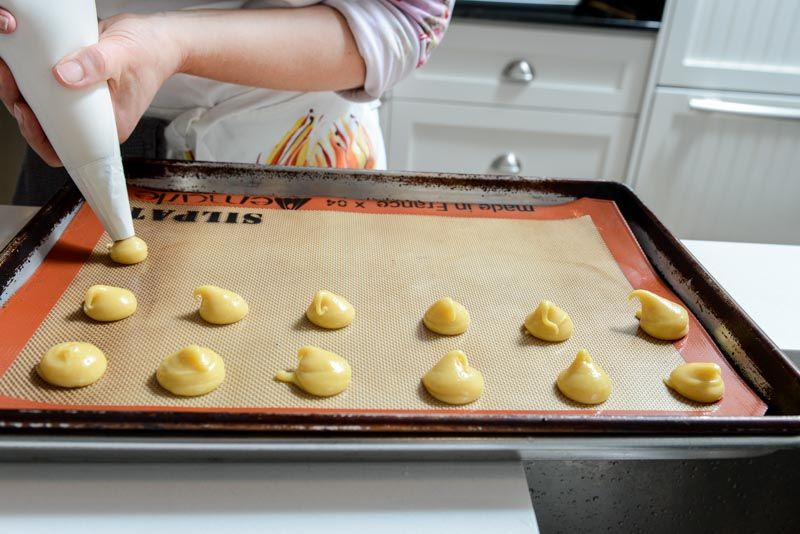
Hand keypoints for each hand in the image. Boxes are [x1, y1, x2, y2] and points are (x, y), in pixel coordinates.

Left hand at [0, 9, 181, 166]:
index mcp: (108, 127)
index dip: (40, 137)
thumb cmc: (150, 51)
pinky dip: (29, 83)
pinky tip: (19, 69)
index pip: (68, 149)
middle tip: (11, 83)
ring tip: (10, 73)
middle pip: (49, 131)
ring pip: (44, 112)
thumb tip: (63, 76)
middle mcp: (94, 121)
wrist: (159, 38)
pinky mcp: (76, 88)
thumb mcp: (123, 54)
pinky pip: (48, 94)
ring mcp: (84, 106)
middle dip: (23, 110)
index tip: (26, 112)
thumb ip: (95, 64)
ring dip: (21, 95)